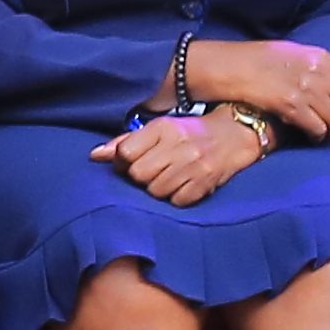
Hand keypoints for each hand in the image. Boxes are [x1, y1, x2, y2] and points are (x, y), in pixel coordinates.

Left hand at [95, 110, 263, 206]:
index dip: (122, 162)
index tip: (128, 163)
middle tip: (150, 172)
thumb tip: (95, 156)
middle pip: (138, 174)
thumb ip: (126, 142)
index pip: (126, 153)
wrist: (234, 136)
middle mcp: (179, 145)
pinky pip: (177, 201)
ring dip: (157, 188)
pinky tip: (181, 186)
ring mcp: (194, 165)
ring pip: (155, 191)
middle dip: (139, 177)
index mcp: (163, 128)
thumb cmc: (189, 133)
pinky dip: (176, 197)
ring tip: (167, 178)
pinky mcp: (206, 184)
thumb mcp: (158, 129)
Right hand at [185, 38, 329, 141]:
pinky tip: (310, 137)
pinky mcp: (292, 106)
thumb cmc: (256, 60)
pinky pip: (318, 128)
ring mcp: (306, 89)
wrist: (230, 67)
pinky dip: (317, 136)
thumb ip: (316, 66)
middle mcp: (318, 72)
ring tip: (322, 133)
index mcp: (321, 56)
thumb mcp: (292, 53)